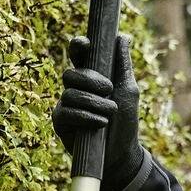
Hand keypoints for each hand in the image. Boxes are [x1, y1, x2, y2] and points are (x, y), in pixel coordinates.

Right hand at [50, 33, 143, 190]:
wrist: (121, 154)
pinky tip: (99, 124)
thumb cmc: (126, 122)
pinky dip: (85, 116)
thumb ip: (123, 65)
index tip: (84, 44)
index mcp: (91, 76)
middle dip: (90, 79)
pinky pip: (65, 112)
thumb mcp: (129, 91)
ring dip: (94, 103)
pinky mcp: (60, 122)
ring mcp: (65, 104)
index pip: (79, 55)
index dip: (78, 46)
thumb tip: (122, 36)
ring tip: (110, 114)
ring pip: (69, 93)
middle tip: (109, 89)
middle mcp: (75, 88)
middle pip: (71, 73)